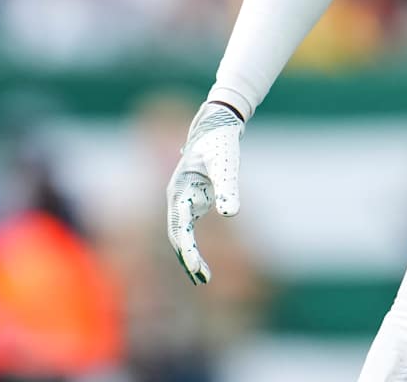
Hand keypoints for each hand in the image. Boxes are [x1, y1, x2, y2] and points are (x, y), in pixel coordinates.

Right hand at [165, 99, 243, 283]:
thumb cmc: (220, 143)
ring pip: (181, 236)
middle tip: (202, 280)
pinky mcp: (193, 203)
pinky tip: (203, 267)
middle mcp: (176, 198)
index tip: (196, 266)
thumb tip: (230, 214)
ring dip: (189, 258)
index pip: (179, 227)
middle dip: (187, 258)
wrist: (217, 126)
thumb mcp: (226, 163)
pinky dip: (194, 249)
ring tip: (203, 279)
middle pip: (176, 236)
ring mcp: (183, 202)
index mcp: (179, 190)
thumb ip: (228, 187)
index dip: (187, 248)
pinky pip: (189, 232)